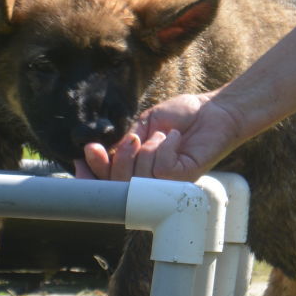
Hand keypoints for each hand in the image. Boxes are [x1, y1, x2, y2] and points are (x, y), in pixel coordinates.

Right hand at [75, 90, 246, 182]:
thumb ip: (121, 142)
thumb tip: (93, 152)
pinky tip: (175, 138)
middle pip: (118, 184)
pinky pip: (161, 168)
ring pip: (139, 177)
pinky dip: (165, 146)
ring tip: (163, 135)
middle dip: (120, 159)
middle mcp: (151, 183)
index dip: (92, 176)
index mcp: (138, 171)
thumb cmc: (181, 116)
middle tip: (134, 138)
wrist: (212, 110)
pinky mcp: (184, 180)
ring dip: (148, 149)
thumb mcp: (142, 126)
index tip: (83, 157)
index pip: (108, 183)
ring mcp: (167, 184)